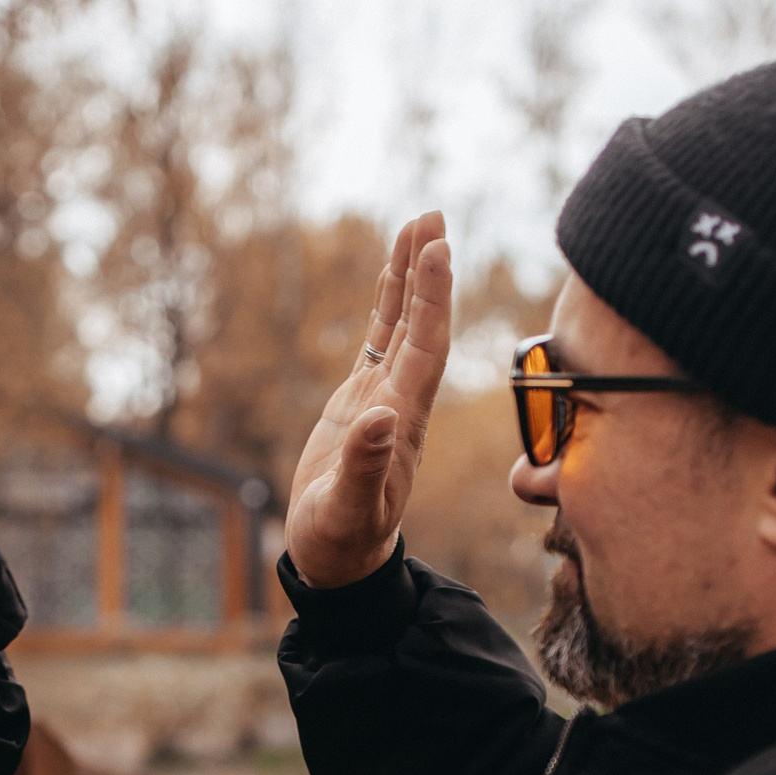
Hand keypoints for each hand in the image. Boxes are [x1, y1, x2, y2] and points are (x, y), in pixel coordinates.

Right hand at [285, 212, 454, 588]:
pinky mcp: (361, 402)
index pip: (427, 346)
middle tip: (431, 215)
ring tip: (416, 224)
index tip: (437, 249)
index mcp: (404, 420)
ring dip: (409, 277)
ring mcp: (383, 398)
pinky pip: (379, 342)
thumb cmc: (341, 540)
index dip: (434, 298)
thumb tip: (379, 417)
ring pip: (402, 325)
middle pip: (421, 323)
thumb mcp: (347, 508)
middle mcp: (402, 401)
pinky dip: (387, 306)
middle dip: (427, 270)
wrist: (338, 560)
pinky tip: (391, 274)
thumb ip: (364, 465)